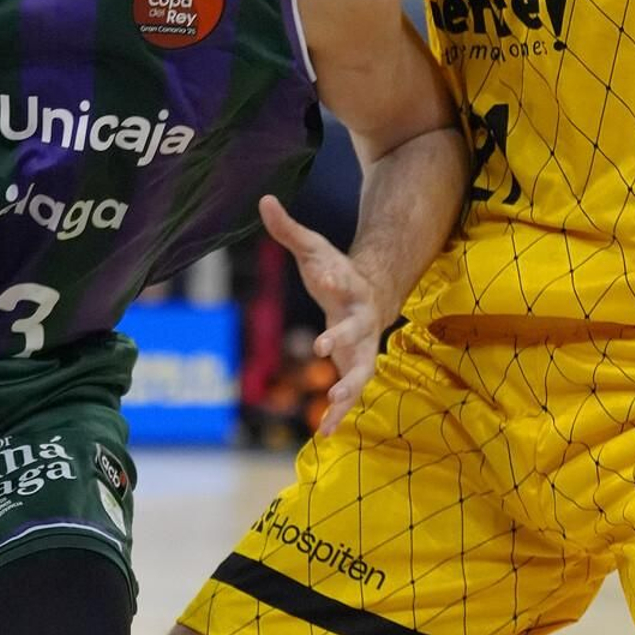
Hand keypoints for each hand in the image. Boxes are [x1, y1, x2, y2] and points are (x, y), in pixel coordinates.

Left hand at [259, 194, 386, 438]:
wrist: (371, 296)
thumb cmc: (334, 271)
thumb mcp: (312, 248)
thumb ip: (288, 228)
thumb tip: (263, 198)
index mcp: (349, 284)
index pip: (342, 277)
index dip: (333, 275)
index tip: (323, 273)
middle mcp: (362, 318)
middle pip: (356, 328)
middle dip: (341, 336)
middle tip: (322, 345)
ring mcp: (364, 347)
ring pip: (361, 370)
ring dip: (348, 387)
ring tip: (332, 404)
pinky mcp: (357, 369)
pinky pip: (350, 395)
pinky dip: (339, 415)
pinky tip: (323, 436)